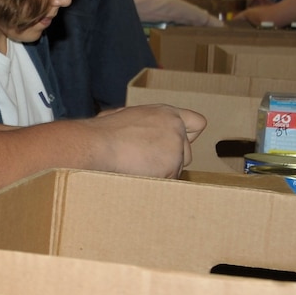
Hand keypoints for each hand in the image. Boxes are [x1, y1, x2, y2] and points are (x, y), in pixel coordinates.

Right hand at [84, 104, 202, 177]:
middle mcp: (176, 127)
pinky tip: (138, 174)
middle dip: (171, 160)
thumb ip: (144, 123)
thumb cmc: (103, 132)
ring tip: (138, 167)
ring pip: (177, 169)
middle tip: (147, 162)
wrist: (98, 145)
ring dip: (162, 172)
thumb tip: (139, 132)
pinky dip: (155, 182)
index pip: (197, 123)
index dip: (187, 136)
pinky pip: (168, 181)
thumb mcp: (126, 116)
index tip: (175, 144)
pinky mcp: (172, 164)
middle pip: (187, 153)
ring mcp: (176, 146)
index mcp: (166, 113)